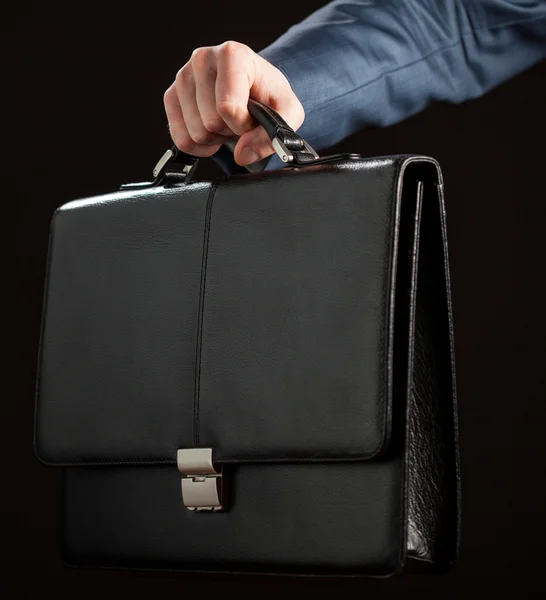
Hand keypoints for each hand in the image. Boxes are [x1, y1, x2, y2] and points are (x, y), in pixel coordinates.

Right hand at [163, 41, 303, 165]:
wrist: (254, 88)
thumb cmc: (269, 96)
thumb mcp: (288, 113)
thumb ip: (273, 135)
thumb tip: (241, 155)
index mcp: (232, 55)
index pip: (227, 107)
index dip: (243, 124)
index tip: (252, 116)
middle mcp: (202, 59)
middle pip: (210, 122)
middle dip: (229, 131)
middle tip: (240, 120)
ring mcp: (183, 77)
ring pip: (196, 133)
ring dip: (216, 138)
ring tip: (226, 122)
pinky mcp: (171, 97)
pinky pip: (181, 139)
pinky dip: (199, 146)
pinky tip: (212, 133)